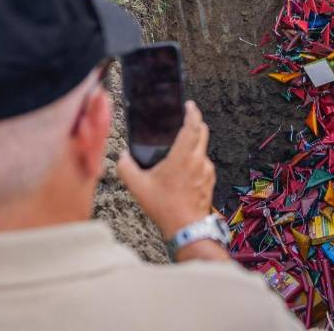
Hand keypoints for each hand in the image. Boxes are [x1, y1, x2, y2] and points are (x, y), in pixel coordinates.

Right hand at [116, 101, 214, 238]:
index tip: (189, 105)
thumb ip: (126, 168)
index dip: (192, 112)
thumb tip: (123, 157)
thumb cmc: (164, 207)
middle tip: (186, 120)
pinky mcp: (210, 181)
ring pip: (202, 149)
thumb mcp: (138, 187)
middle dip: (196, 123)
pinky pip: (204, 164)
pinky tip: (184, 171)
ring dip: (194, 144)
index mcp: (183, 156)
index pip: (193, 126)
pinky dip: (196, 160)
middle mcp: (198, 160)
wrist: (186, 228)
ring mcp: (207, 171)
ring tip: (179, 150)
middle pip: (203, 132)